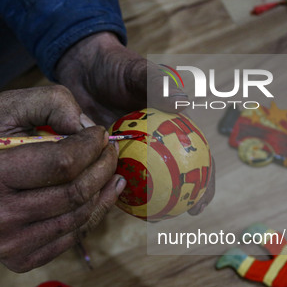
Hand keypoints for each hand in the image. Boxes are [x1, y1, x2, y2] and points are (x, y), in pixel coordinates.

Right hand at [0, 86, 125, 272]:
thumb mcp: (7, 108)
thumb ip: (50, 103)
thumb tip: (86, 126)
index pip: (62, 164)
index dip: (91, 146)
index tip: (99, 133)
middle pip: (76, 192)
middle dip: (103, 166)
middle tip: (110, 150)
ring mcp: (10, 244)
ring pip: (80, 216)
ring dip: (104, 189)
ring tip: (110, 169)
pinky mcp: (21, 260)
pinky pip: (74, 236)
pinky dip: (94, 212)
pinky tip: (100, 193)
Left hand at [56, 32, 213, 214]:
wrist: (82, 67)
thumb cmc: (115, 67)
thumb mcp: (138, 71)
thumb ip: (159, 83)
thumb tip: (185, 101)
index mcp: (170, 126)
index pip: (196, 155)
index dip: (204, 179)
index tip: (202, 201)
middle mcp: (153, 143)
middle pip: (175, 176)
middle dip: (183, 199)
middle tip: (182, 214)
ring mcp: (130, 152)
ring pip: (145, 183)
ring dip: (151, 203)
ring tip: (152, 219)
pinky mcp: (105, 157)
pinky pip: (114, 178)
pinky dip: (118, 192)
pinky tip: (118, 206)